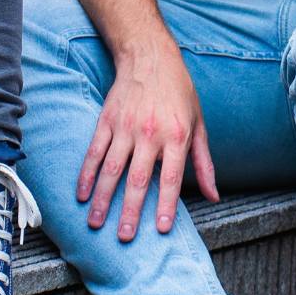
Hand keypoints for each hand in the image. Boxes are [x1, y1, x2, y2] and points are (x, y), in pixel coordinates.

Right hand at [78, 46, 218, 240]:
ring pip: (111, 169)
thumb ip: (204, 163)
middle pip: (138, 179)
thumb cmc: (179, 93)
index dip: (167, 205)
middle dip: (131, 211)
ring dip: (103, 199)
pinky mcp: (107, 121)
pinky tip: (82, 194)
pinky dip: (87, 175)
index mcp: (176, 136)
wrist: (150, 57)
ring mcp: (125, 127)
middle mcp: (150, 134)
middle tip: (125, 237)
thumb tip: (213, 196)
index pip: (171, 178)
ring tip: (96, 223)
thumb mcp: (199, 125)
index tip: (161, 230)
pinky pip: (94, 152)